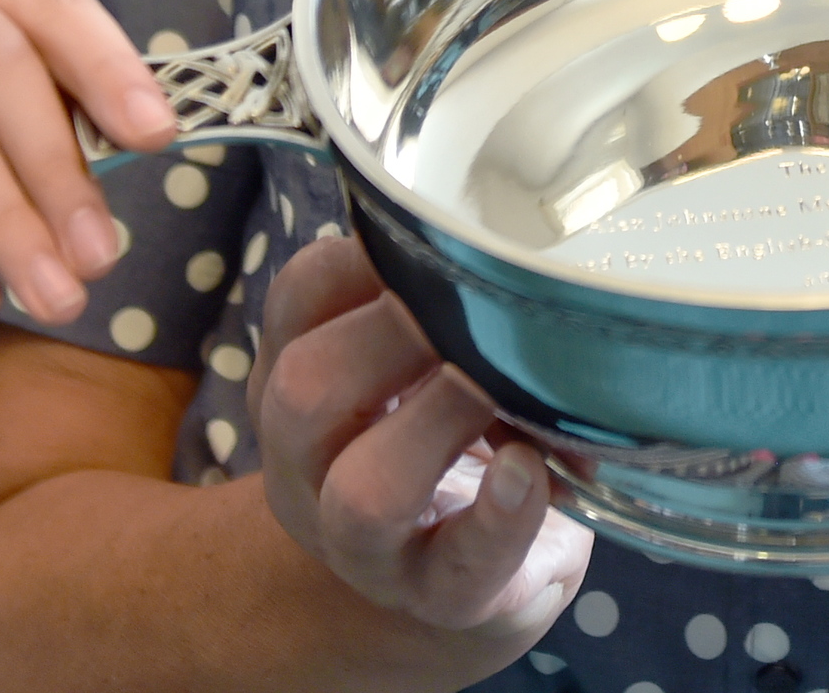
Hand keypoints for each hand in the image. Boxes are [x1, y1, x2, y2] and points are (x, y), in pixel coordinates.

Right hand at [248, 232, 592, 654]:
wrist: (457, 575)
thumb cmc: (447, 435)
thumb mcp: (419, 359)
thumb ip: (433, 300)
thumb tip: (501, 232)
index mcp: (301, 382)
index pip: (297, 302)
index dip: (355, 260)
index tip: (427, 235)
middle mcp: (312, 466)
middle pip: (303, 395)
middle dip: (387, 337)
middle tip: (465, 308)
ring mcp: (369, 547)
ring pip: (363, 495)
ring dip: (437, 424)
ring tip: (497, 388)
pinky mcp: (446, 595)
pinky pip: (463, 566)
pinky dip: (502, 517)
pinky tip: (531, 472)